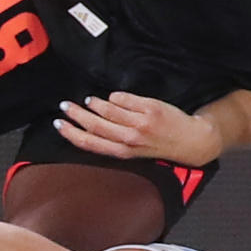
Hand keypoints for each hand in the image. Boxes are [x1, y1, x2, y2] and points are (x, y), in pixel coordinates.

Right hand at [53, 91, 220, 165]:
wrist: (191, 141)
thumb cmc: (160, 146)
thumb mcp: (135, 151)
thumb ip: (115, 141)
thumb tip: (91, 127)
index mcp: (124, 152)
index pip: (91, 143)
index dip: (72, 134)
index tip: (59, 124)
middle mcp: (130, 139)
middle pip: (95, 125)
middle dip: (76, 115)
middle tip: (65, 106)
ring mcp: (140, 123)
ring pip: (108, 109)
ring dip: (94, 104)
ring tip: (87, 101)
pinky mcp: (150, 108)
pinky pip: (124, 99)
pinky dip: (114, 97)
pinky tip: (110, 97)